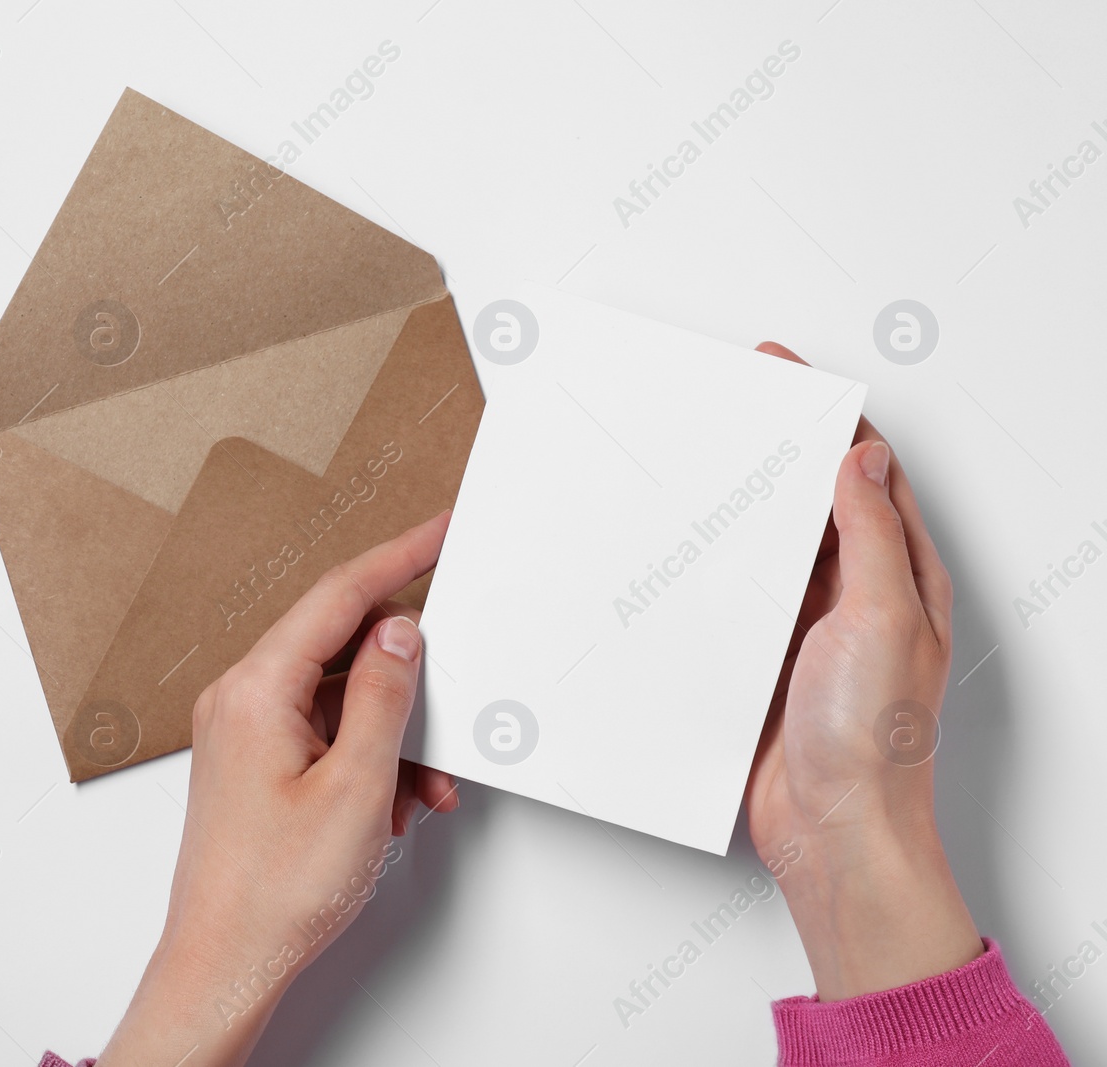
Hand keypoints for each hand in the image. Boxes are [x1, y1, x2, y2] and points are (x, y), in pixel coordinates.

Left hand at [99, 511, 460, 1066]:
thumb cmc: (273, 892)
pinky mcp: (255, 763)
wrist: (225, 964)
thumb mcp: (356, 786)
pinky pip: (324, 732)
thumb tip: (401, 634)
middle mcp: (240, 700)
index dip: (399, 556)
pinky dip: (367, 757)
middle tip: (447, 705)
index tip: (439, 529)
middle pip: (342, 646)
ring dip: (392, 733)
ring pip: (340, 697)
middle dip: (407, 680)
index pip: (338, 595)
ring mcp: (245, 732)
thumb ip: (384, 697)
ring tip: (420, 787)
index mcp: (256, 690)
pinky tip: (393, 801)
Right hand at [746, 342, 981, 1000]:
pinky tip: (682, 552)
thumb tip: (861, 460)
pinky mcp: (764, 659)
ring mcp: (807, 627)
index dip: (825, 418)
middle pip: (812, 501)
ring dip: (737, 508)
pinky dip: (711, 568)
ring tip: (696, 464)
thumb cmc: (873, 741)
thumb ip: (872, 535)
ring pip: (768, 546)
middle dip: (772, 452)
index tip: (780, 377)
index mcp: (900, 573)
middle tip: (725, 408)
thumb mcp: (881, 618)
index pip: (865, 472)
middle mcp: (855, 594)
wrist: (831, 831)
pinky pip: (736, 598)